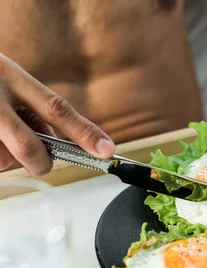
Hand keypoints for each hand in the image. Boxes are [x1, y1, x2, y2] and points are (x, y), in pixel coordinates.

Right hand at [0, 53, 114, 175]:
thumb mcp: (9, 81)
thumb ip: (32, 108)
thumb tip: (55, 142)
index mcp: (12, 78)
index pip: (57, 108)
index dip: (85, 132)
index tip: (107, 151)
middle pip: (29, 147)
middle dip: (41, 163)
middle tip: (42, 163)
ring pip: (2, 161)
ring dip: (5, 158)